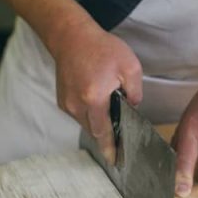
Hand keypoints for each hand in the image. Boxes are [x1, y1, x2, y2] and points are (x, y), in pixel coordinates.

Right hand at [49, 17, 142, 162]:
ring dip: (98, 122)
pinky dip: (89, 113)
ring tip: (109, 109)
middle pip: (95, 131)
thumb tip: (133, 107)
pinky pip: (79, 115)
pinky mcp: (62, 101)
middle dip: (107, 135)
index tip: (115, 161)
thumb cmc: (101, 48)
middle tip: (120, 136)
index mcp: (94, 98)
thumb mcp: (130, 66)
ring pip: (86, 124)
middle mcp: (77, 105)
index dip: (110, 148)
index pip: (103, 132)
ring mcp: (67, 104)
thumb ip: (135, 91)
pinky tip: (97, 101)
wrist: (71, 36)